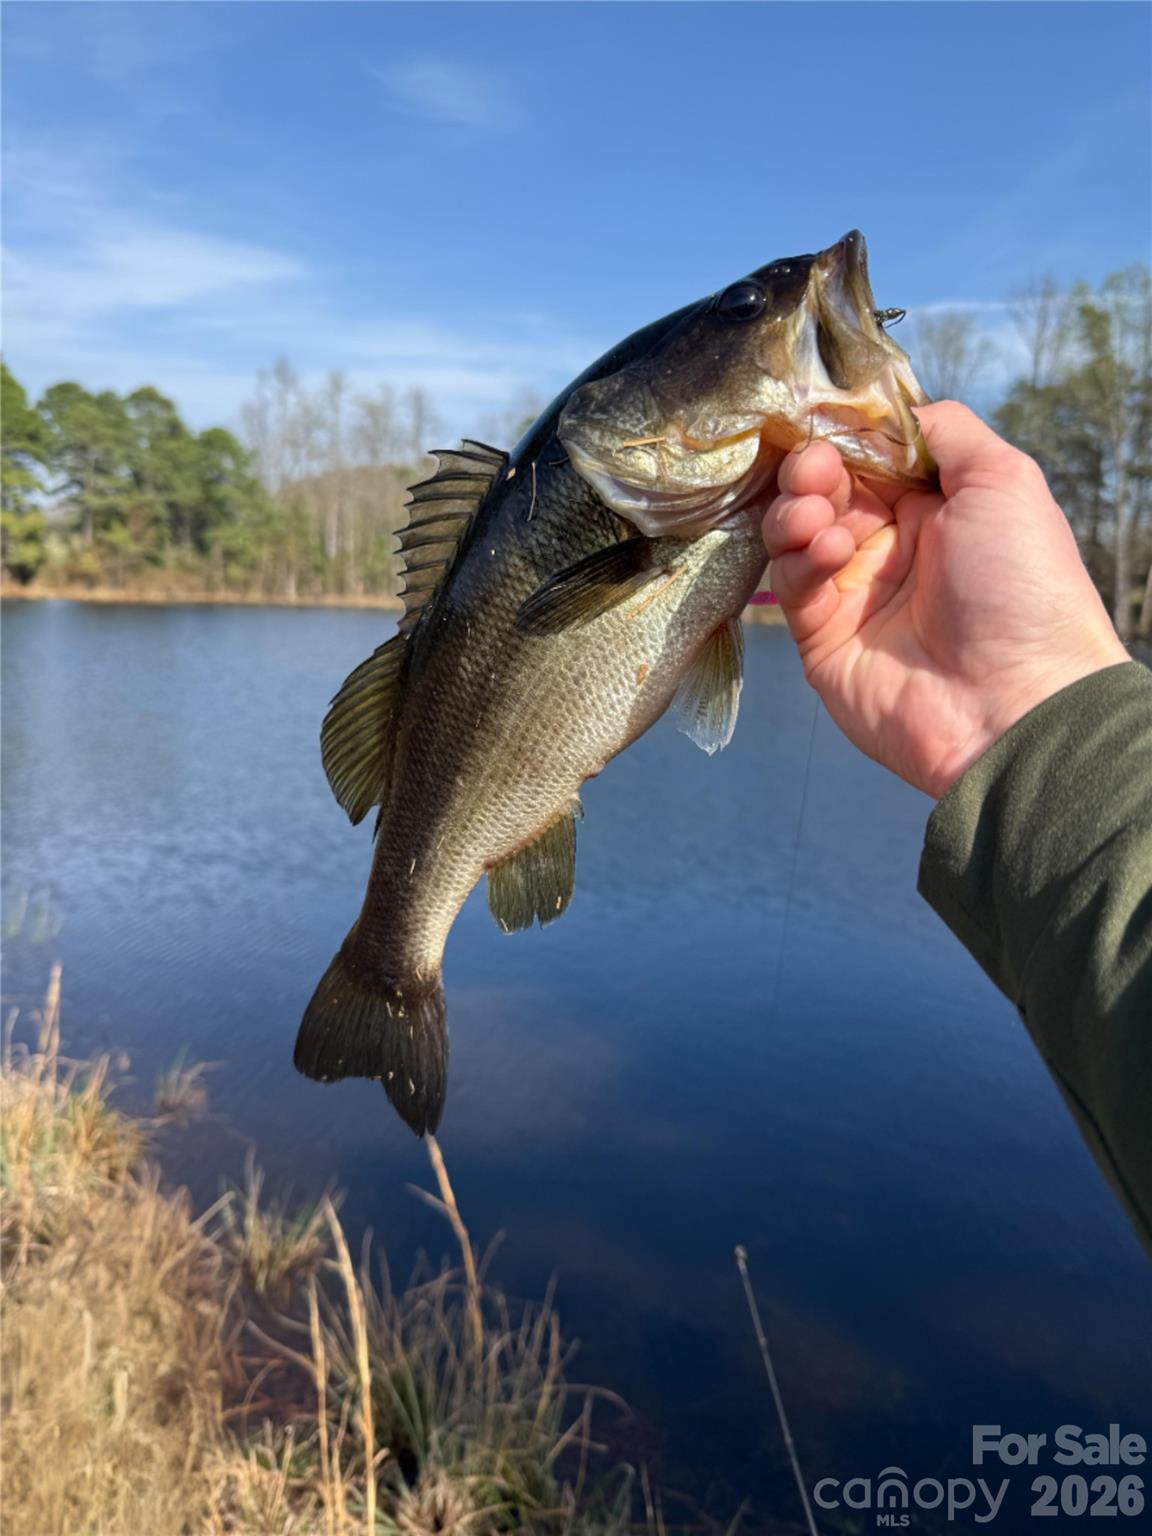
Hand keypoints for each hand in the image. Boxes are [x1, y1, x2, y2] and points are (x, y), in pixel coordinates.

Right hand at [761, 402, 1129, 798]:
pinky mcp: (821, 637)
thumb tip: (888, 411)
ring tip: (815, 516)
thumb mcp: (1005, 479)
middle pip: (826, 489)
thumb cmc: (1020, 585)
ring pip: (797, 532)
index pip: (869, 456)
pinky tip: (828, 555)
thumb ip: (944, 430)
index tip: (826, 422)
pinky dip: (800, 559)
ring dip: (797, 510)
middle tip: (816, 469)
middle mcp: (893, 546)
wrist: (1011, 701)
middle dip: (812, 469)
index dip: (844, 436)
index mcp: (936, 508)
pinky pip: (792, 584)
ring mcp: (854, 593)